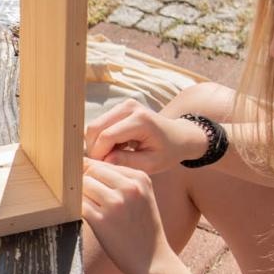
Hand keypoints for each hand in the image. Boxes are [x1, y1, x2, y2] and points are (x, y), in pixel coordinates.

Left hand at [81, 157, 174, 273]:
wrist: (152, 260)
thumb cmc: (142, 229)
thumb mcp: (141, 197)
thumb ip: (120, 181)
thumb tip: (86, 166)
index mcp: (139, 178)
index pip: (103, 163)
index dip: (89, 171)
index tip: (85, 181)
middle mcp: (129, 187)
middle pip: (91, 171)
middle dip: (81, 180)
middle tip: (81, 195)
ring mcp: (116, 204)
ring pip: (82, 186)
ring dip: (77, 195)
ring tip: (84, 206)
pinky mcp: (102, 221)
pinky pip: (79, 205)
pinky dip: (75, 208)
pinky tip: (81, 215)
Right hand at [85, 99, 202, 173]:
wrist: (179, 136)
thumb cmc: (168, 152)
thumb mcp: (152, 163)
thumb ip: (127, 162)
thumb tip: (104, 161)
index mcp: (140, 120)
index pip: (107, 136)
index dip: (99, 154)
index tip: (103, 169)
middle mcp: (129, 107)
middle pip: (95, 128)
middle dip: (94, 149)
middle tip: (104, 165)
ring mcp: (123, 105)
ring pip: (94, 126)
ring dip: (97, 144)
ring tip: (113, 157)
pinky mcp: (119, 107)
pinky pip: (99, 125)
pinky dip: (101, 139)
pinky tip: (116, 149)